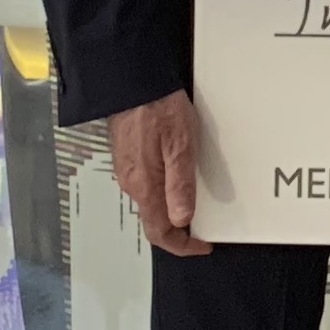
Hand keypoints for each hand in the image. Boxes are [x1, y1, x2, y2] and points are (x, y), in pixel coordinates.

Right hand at [111, 91, 208, 256]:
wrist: (132, 83)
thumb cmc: (157, 108)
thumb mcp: (180, 146)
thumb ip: (180, 185)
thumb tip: (181, 218)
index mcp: (144, 185)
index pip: (159, 232)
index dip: (181, 245)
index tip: (201, 246)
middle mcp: (132, 182)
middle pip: (153, 221)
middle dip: (177, 232)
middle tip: (201, 231)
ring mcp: (128, 171)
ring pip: (149, 204)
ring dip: (170, 211)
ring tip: (194, 207)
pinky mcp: (129, 158)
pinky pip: (146, 186)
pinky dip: (163, 194)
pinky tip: (177, 182)